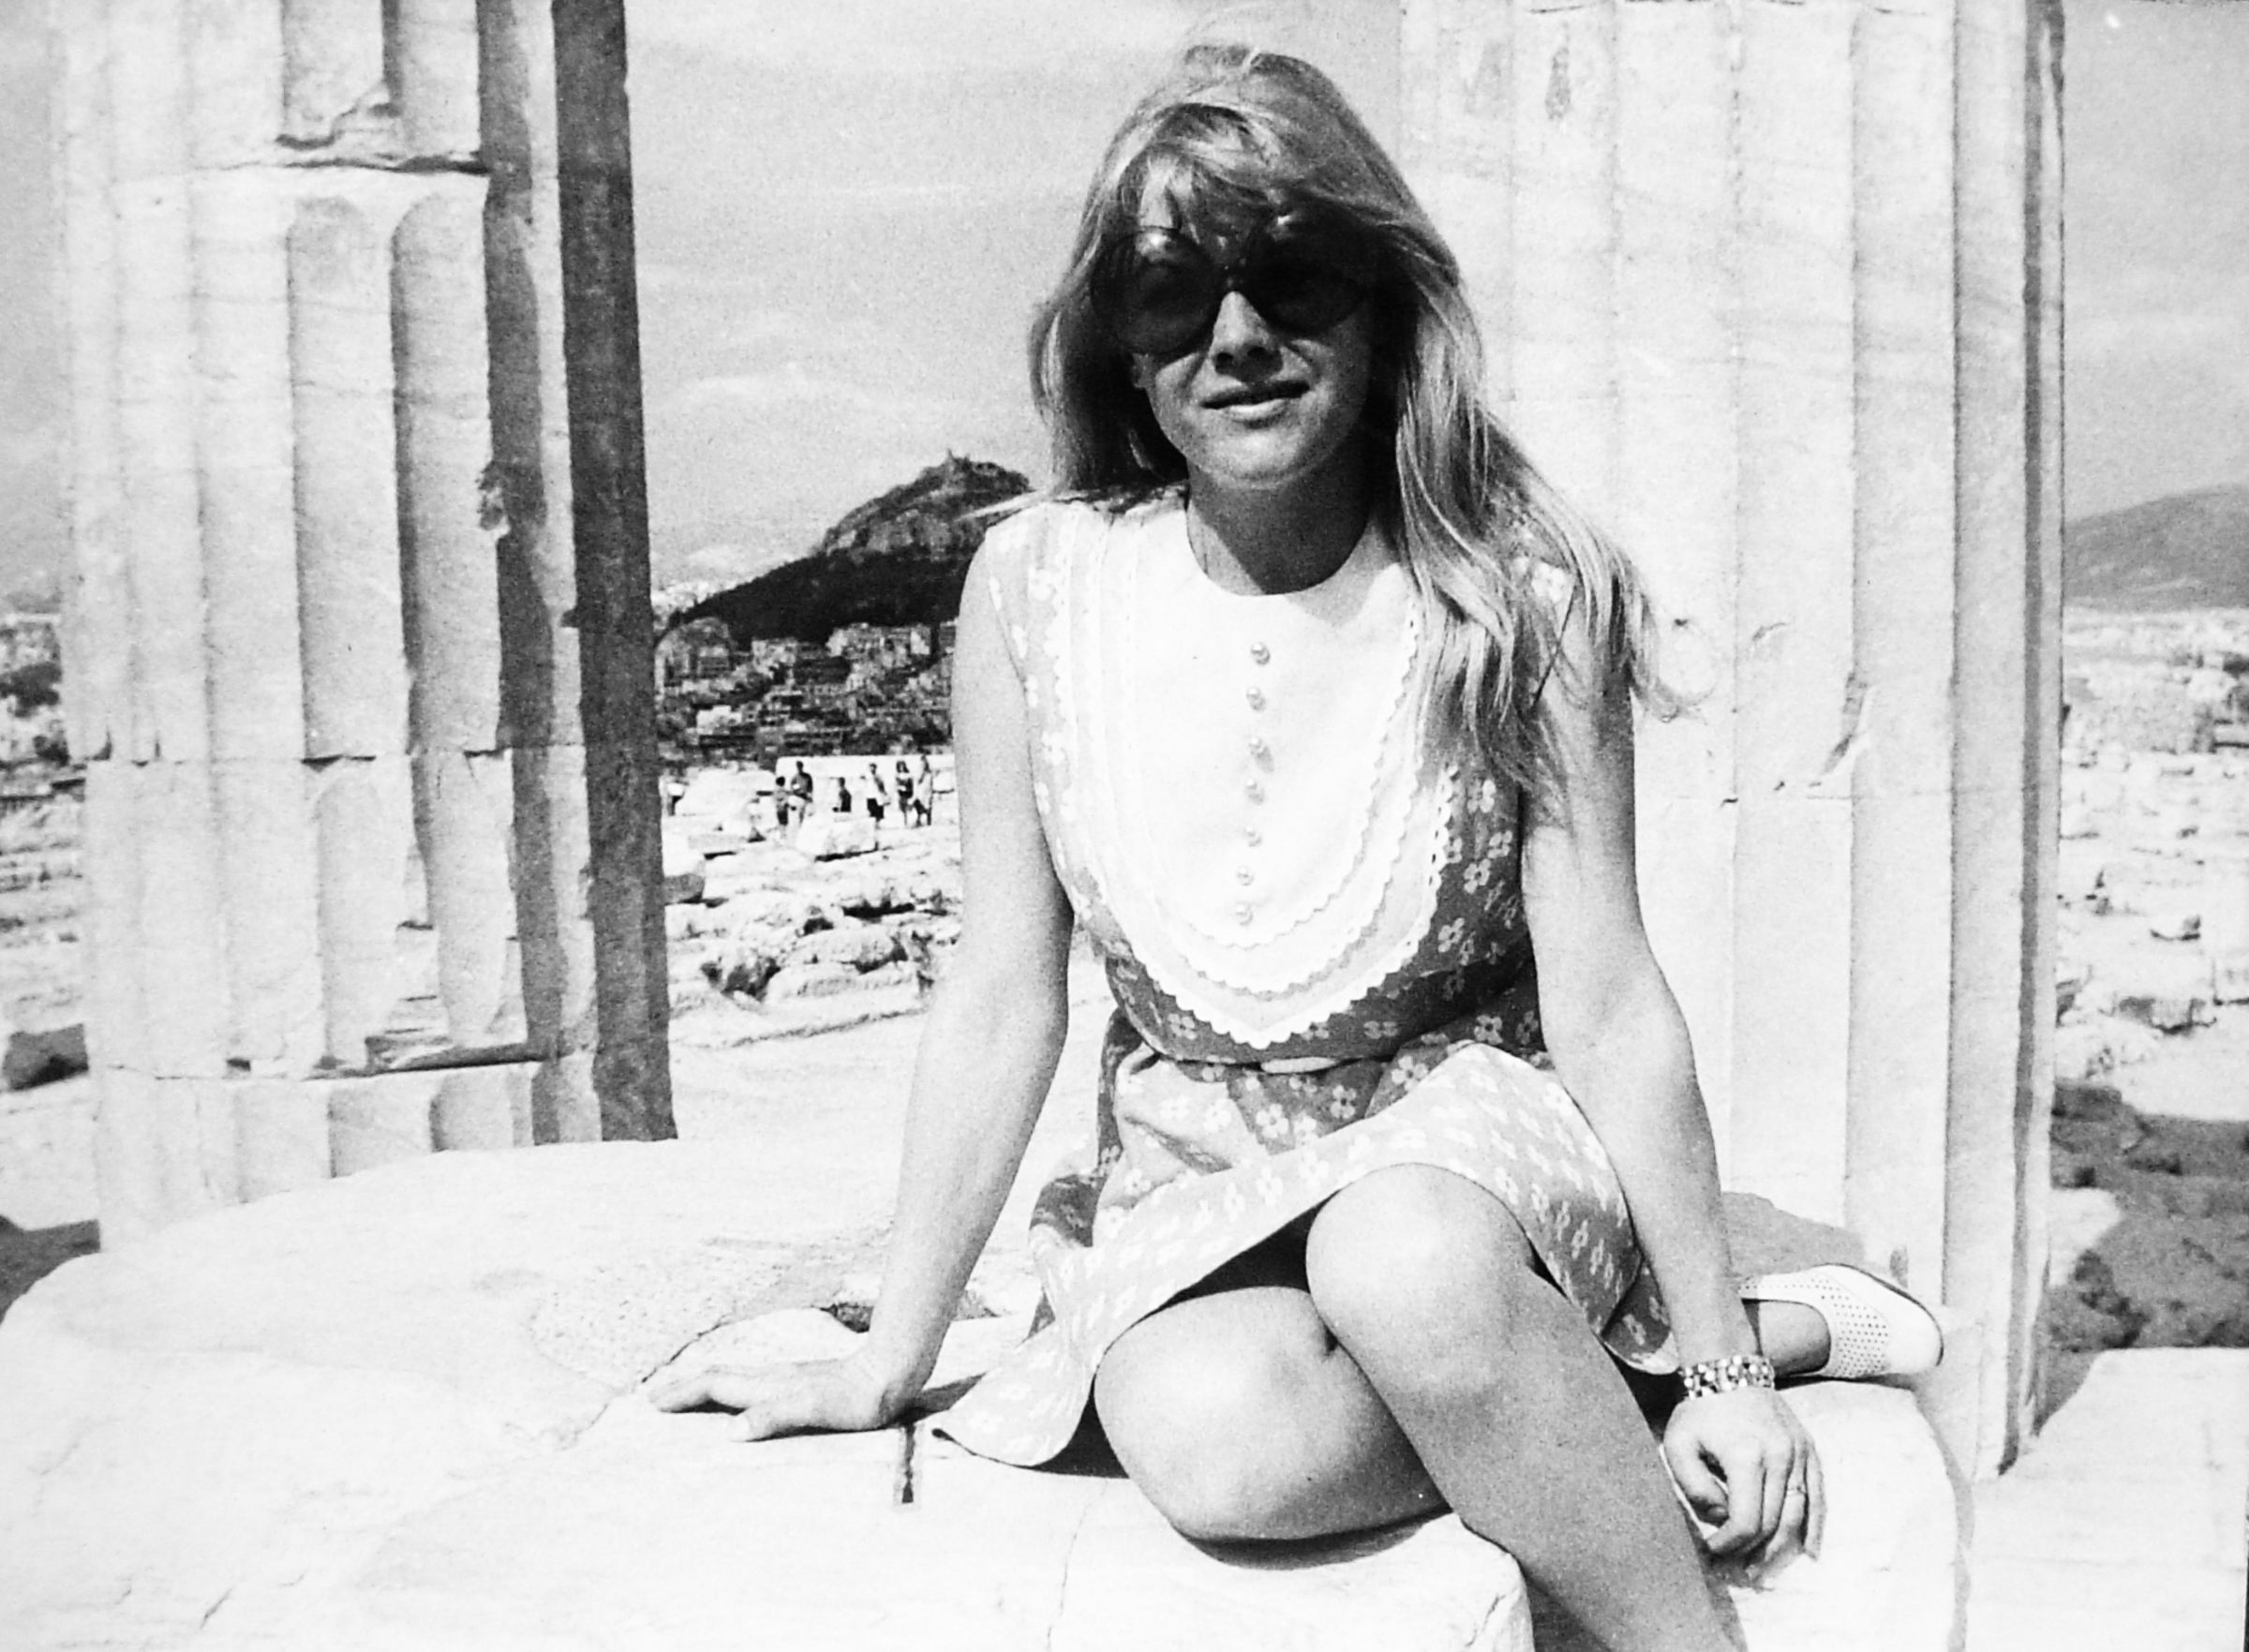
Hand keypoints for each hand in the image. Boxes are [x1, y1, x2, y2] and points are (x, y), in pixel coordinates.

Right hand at [644, 1341, 906, 1441]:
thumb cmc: (856, 1400)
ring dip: (704, 1385)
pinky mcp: (800, 1382)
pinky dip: (730, 1389)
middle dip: (683, 1386)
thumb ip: (774, 1417)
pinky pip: (751, 1383)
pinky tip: (739, 1397)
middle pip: (717, 1376)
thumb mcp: (815, 1412)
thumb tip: (729, 1432)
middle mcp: (771, 1377)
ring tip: (685, 1394)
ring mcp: (785, 1377)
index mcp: (768, 1385)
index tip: (652, 1402)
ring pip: (733, 1377)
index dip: (682, 1394)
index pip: (715, 1385)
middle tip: (653, 1397)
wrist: (890, 1374)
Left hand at [1661, 1386, 1823, 1577]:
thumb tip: (1722, 1516)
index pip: (1746, 1520)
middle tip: (1737, 1567)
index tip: (1712, 1550)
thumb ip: (1694, 1486)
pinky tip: (1810, 1552)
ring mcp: (1798, 1453)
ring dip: (1783, 1548)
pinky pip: (1817, 1495)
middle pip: (1773, 1522)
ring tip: (1763, 1568)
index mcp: (1746, 1457)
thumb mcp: (1678, 1444)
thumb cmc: (1700, 1411)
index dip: (1729, 1543)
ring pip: (1798, 1515)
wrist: (1729, 1370)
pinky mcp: (1808, 1450)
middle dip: (1754, 1550)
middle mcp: (1779, 1457)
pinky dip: (1815, 1526)